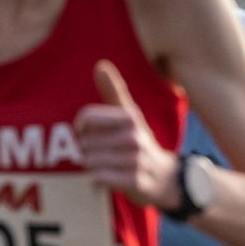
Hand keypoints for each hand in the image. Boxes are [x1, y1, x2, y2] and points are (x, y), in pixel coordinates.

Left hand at [76, 61, 179, 209]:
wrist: (164, 177)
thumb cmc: (136, 142)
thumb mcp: (128, 114)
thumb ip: (112, 91)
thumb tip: (101, 65)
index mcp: (130, 116)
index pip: (86, 118)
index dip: (80, 127)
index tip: (87, 131)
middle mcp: (134, 136)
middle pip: (84, 143)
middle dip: (86, 150)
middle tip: (102, 152)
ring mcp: (136, 159)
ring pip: (89, 162)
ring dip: (91, 166)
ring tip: (106, 164)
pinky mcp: (135, 181)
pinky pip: (99, 178)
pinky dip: (96, 180)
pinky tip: (108, 177)